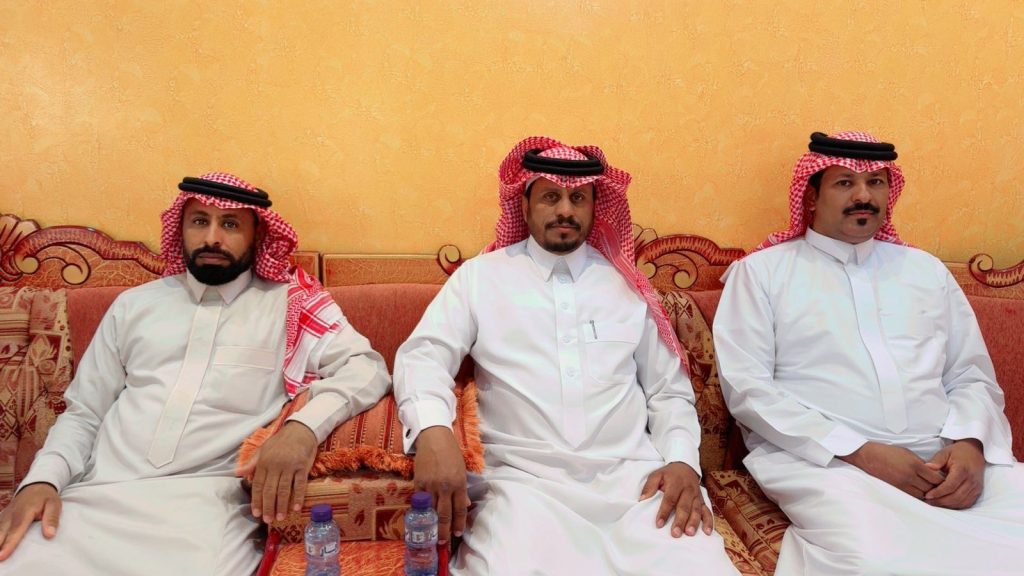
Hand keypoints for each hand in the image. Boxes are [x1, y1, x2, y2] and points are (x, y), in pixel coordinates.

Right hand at [0, 483, 61, 560]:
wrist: (36, 486)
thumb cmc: (46, 497)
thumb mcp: (54, 505)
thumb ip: (52, 519)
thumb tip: (50, 535)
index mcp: (24, 512)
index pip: (16, 530)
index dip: (9, 544)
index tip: (2, 556)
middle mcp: (11, 515)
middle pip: (1, 533)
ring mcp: (4, 516)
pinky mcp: (2, 518)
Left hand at [238, 421, 317, 522]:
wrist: (301, 430)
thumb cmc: (281, 442)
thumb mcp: (263, 449)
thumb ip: (251, 463)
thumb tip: (237, 473)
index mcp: (264, 462)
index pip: (258, 485)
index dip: (256, 500)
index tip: (256, 513)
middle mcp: (276, 465)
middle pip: (270, 490)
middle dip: (268, 507)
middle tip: (268, 520)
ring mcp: (290, 466)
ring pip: (284, 490)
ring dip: (282, 505)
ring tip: (280, 517)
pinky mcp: (303, 467)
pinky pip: (299, 485)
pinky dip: (297, 497)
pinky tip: (296, 508)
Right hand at [413, 426, 468, 545]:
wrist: (434, 437)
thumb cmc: (451, 453)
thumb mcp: (461, 470)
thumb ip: (462, 489)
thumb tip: (465, 505)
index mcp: (458, 484)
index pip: (459, 510)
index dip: (458, 524)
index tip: (458, 534)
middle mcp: (445, 487)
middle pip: (444, 514)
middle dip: (445, 530)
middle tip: (444, 542)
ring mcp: (430, 485)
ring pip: (431, 510)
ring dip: (432, 524)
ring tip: (432, 535)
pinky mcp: (418, 482)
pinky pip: (420, 501)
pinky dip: (421, 510)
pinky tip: (422, 518)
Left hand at [639, 462, 711, 536]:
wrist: (685, 466)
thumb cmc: (669, 474)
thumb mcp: (657, 475)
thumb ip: (650, 486)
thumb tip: (642, 499)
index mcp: (676, 483)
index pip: (670, 499)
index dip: (664, 512)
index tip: (659, 524)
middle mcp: (688, 490)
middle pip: (684, 507)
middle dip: (680, 521)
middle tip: (675, 534)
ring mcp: (697, 496)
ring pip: (696, 510)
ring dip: (694, 522)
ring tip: (689, 534)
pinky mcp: (703, 500)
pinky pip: (707, 511)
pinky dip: (709, 521)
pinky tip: (707, 532)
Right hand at [839, 441, 945, 498]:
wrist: (870, 457)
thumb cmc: (889, 452)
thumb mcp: (908, 453)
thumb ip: (921, 464)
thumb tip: (933, 473)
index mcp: (914, 464)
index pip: (935, 477)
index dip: (943, 481)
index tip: (947, 480)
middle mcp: (910, 476)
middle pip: (931, 488)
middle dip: (938, 489)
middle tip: (943, 489)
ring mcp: (902, 484)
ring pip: (923, 495)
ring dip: (928, 494)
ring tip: (932, 492)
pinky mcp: (897, 489)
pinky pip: (912, 496)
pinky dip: (919, 496)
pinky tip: (921, 493)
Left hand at [924, 439, 984, 508]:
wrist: (975, 453)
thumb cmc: (957, 453)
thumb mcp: (945, 452)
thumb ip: (936, 460)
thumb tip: (927, 467)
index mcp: (962, 470)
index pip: (950, 485)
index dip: (938, 492)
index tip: (927, 495)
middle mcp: (971, 480)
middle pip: (956, 496)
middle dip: (941, 501)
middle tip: (928, 501)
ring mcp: (976, 487)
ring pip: (962, 502)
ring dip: (947, 505)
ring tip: (934, 503)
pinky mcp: (977, 492)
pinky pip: (967, 503)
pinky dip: (955, 506)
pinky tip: (945, 503)